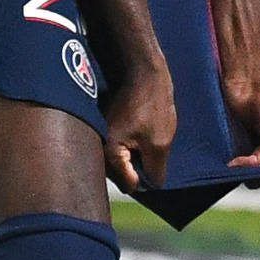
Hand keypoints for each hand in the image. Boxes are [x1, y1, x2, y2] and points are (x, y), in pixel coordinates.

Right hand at [101, 51, 176, 193]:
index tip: (154, 156)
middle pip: (123, 175)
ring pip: (123, 162)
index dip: (147, 176)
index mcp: (110, 154)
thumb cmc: (153, 106)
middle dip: (140, 166)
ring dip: (137, 155)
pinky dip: (133, 144)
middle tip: (151, 144)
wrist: (145, 72)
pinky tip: (142, 129)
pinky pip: (121, 148)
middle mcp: (99, 148)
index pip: (130, 185)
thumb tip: (151, 187)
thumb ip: (154, 171)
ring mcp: (101, 138)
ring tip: (146, 134)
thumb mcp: (159, 143)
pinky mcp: (106, 129)